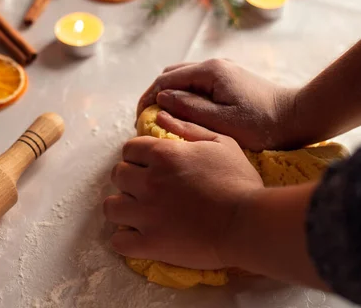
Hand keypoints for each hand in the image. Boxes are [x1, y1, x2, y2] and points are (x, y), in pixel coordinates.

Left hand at [104, 111, 262, 268]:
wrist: (250, 225)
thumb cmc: (240, 182)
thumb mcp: (221, 143)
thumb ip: (187, 127)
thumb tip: (159, 115)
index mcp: (163, 155)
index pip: (128, 149)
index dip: (137, 156)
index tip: (148, 166)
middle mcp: (148, 182)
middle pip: (117, 175)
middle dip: (129, 180)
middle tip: (145, 189)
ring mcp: (146, 214)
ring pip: (110, 207)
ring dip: (122, 207)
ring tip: (136, 212)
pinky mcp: (150, 244)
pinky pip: (118, 241)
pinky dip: (124, 239)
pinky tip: (138, 236)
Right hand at [136, 59, 297, 150]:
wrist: (298, 117)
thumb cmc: (262, 125)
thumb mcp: (222, 122)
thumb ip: (189, 108)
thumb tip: (161, 98)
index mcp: (210, 72)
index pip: (165, 80)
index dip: (148, 99)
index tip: (139, 120)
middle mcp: (214, 65)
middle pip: (171, 75)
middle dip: (155, 95)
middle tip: (148, 120)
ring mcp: (222, 70)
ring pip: (183, 77)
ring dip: (169, 95)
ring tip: (162, 117)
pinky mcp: (229, 79)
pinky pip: (197, 83)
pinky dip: (184, 95)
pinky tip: (184, 113)